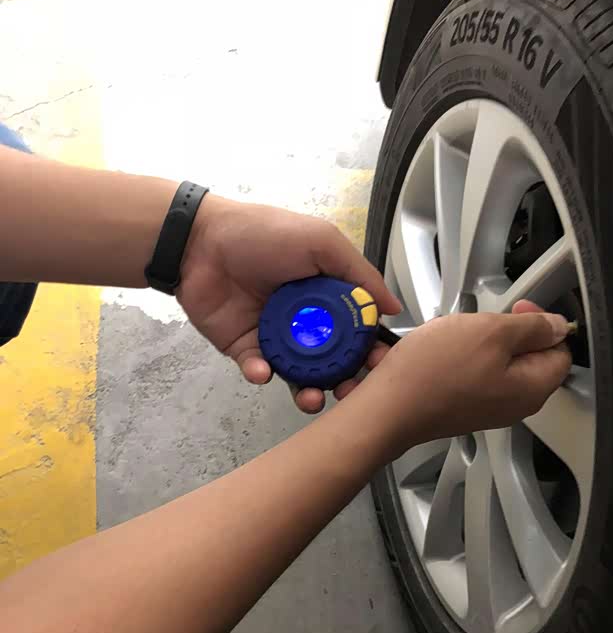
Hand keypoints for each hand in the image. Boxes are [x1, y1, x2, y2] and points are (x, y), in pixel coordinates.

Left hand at [177, 197, 400, 413]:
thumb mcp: (321, 242)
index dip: (370, 349)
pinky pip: (259, 370)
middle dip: (344, 380)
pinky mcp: (244, 349)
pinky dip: (263, 375)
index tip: (380, 366)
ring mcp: (274, 336)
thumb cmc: (262, 233)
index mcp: (326, 295)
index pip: (356, 330)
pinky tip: (265, 372)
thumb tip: (393, 306)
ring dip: (308, 390)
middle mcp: (304, 319)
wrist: (199, 241)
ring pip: (298, 374)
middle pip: (331, 360)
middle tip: (349, 391)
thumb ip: (359, 273)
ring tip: (313, 398)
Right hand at [359, 301, 571, 454]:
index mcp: (532, 388)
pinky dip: (457, 357)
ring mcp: (486, 407)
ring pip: (496, 362)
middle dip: (506, 332)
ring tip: (455, 337)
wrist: (388, 407)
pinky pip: (470, 373)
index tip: (518, 309)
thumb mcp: (492, 332)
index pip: (561, 350)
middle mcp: (513, 404)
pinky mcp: (461, 407)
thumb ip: (533, 327)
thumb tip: (558, 326)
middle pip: (528, 357)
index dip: (544, 323)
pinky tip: (439, 352)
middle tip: (481, 322)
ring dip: (477, 341)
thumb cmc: (434, 374)